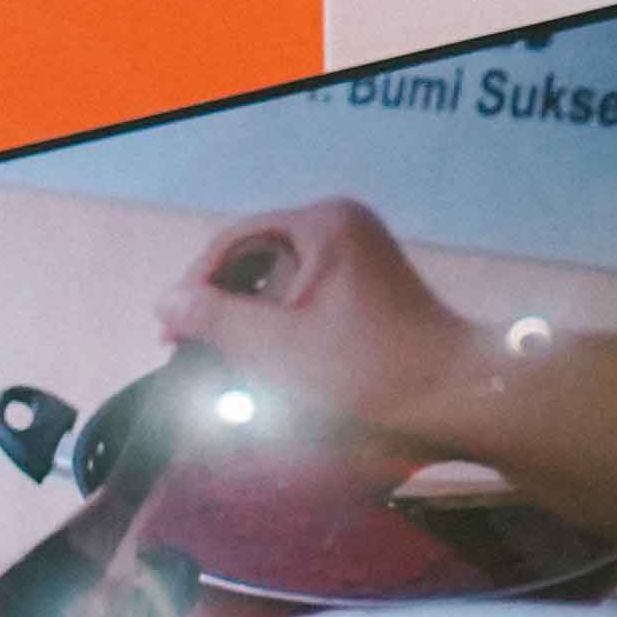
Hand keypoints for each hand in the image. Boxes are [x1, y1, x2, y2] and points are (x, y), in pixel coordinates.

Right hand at [154, 196, 481, 446]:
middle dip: (220, 304)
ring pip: (278, 279)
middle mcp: (342, 226)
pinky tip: (266, 361)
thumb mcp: (276, 346)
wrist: (453, 393)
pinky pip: (305, 294)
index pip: (233, 241)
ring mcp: (359, 254)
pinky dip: (279, 324)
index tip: (169, 335)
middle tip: (190, 351)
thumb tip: (164, 301)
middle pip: (256, 257)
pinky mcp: (368, 285)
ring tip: (224, 362)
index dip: (194, 287)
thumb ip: (213, 319)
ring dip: (247, 319)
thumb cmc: (365, 368)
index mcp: (322, 223)